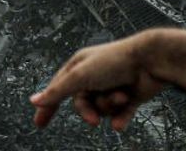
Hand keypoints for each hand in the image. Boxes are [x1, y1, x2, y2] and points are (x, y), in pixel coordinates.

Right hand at [30, 34, 165, 131]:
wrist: (151, 60)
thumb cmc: (114, 61)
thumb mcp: (80, 76)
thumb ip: (57, 91)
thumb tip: (34, 100)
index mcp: (78, 67)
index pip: (57, 89)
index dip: (48, 106)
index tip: (39, 123)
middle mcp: (93, 77)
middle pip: (81, 104)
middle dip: (88, 111)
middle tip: (92, 120)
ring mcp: (111, 87)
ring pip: (101, 109)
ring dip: (109, 106)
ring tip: (120, 96)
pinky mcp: (128, 97)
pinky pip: (119, 114)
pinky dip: (120, 118)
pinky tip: (120, 124)